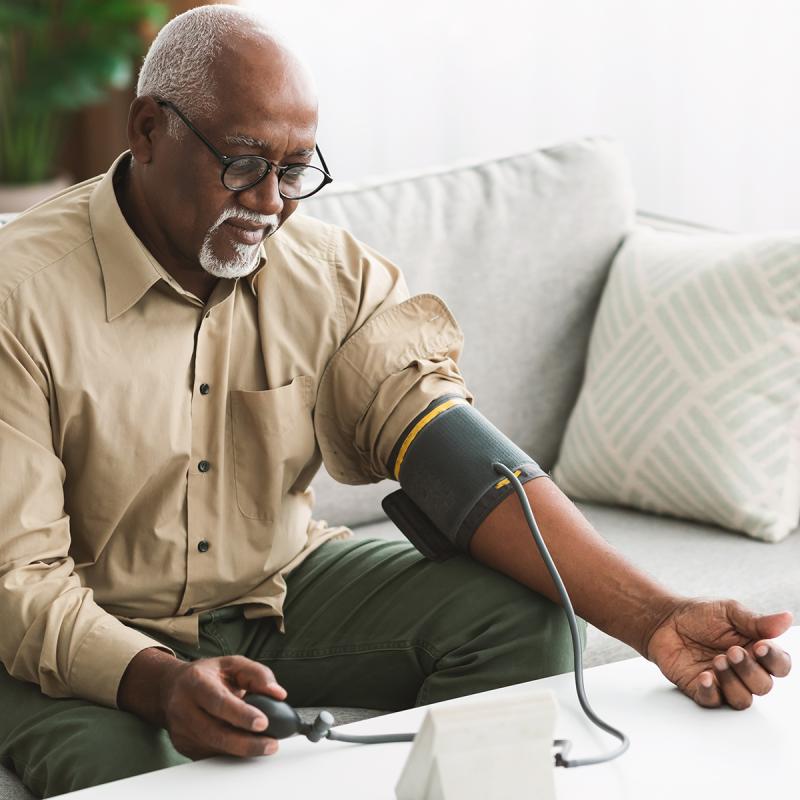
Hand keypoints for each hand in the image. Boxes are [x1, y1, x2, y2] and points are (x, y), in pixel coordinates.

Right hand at [158, 654, 285, 758]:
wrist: (172, 687)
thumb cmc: (207, 675)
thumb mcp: (232, 664)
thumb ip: (258, 674)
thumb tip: (278, 694)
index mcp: (197, 682)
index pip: (219, 702)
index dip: (241, 715)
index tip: (263, 723)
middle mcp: (184, 707)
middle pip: (216, 733)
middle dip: (246, 743)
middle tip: (271, 744)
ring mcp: (182, 730)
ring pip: (214, 748)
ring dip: (241, 751)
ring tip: (264, 746)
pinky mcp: (183, 746)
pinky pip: (210, 755)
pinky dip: (230, 754)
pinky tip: (244, 747)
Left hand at [645, 599, 792, 709]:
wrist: (665, 620)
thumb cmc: (700, 615)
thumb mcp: (728, 611)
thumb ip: (756, 621)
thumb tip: (787, 618)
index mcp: (755, 651)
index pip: (780, 666)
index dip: (775, 660)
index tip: (761, 646)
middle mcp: (743, 671)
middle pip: (763, 686)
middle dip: (749, 670)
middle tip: (732, 651)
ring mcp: (723, 683)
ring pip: (742, 699)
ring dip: (733, 682)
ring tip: (717, 660)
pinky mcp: (702, 689)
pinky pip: (713, 702)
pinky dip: (711, 692)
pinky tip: (705, 676)